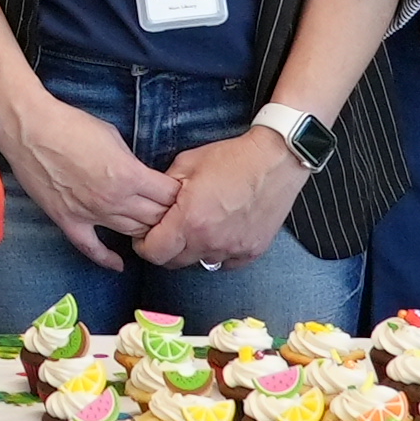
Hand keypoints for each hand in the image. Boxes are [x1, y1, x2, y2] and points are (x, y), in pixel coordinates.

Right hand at [0, 86, 179, 268]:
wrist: (30, 129)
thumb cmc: (71, 125)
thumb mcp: (114, 137)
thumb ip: (131, 162)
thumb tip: (140, 175)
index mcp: (129, 176)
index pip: (169, 196)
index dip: (179, 194)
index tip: (181, 192)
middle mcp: (114, 201)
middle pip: (155, 219)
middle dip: (167, 215)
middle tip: (172, 212)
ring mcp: (91, 214)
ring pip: (131, 234)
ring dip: (145, 232)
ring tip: (154, 230)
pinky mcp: (69, 221)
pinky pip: (92, 248)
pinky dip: (107, 259)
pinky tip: (119, 264)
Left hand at [134, 129, 309, 270]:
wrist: (276, 160)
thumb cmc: (232, 158)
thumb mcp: (186, 164)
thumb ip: (164, 189)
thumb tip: (151, 203)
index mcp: (190, 221)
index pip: (154, 253)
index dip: (144, 245)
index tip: (145, 236)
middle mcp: (210, 241)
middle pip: (174, 263)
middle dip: (165, 249)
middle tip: (169, 230)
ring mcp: (233, 249)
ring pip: (200, 262)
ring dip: (193, 250)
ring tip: (198, 227)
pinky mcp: (252, 251)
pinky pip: (226, 262)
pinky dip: (218, 251)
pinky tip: (220, 232)